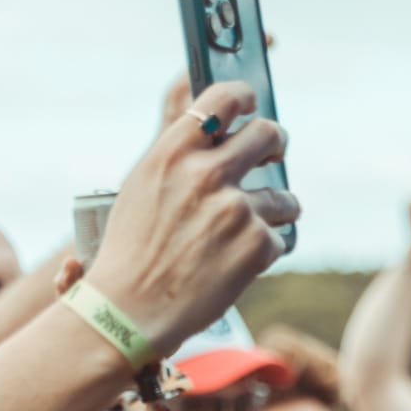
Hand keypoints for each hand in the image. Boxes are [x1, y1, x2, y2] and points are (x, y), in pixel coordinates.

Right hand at [82, 80, 296, 357]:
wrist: (126, 312)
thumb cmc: (130, 251)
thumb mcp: (142, 189)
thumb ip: (179, 156)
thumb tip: (222, 132)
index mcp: (171, 153)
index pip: (225, 97)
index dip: (245, 97)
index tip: (252, 106)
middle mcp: (205, 174)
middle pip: (269, 135)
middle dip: (276, 145)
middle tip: (273, 156)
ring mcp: (234, 209)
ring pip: (284, 197)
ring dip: (274, 212)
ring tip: (245, 232)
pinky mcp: (255, 246)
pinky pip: (280, 239)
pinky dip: (263, 252)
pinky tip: (236, 264)